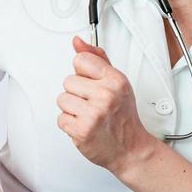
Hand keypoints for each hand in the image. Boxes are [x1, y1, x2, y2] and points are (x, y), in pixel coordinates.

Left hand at [55, 35, 158, 176]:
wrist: (130, 149)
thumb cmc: (123, 116)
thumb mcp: (116, 82)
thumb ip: (96, 59)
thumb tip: (77, 42)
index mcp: (115, 80)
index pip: (81, 60)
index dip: (82, 72)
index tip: (91, 82)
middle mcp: (105, 95)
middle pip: (68, 81)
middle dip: (77, 93)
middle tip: (92, 103)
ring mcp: (93, 113)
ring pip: (62, 99)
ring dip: (71, 109)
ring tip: (88, 115)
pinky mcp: (82, 130)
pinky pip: (61, 118)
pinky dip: (69, 124)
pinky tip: (84, 125)